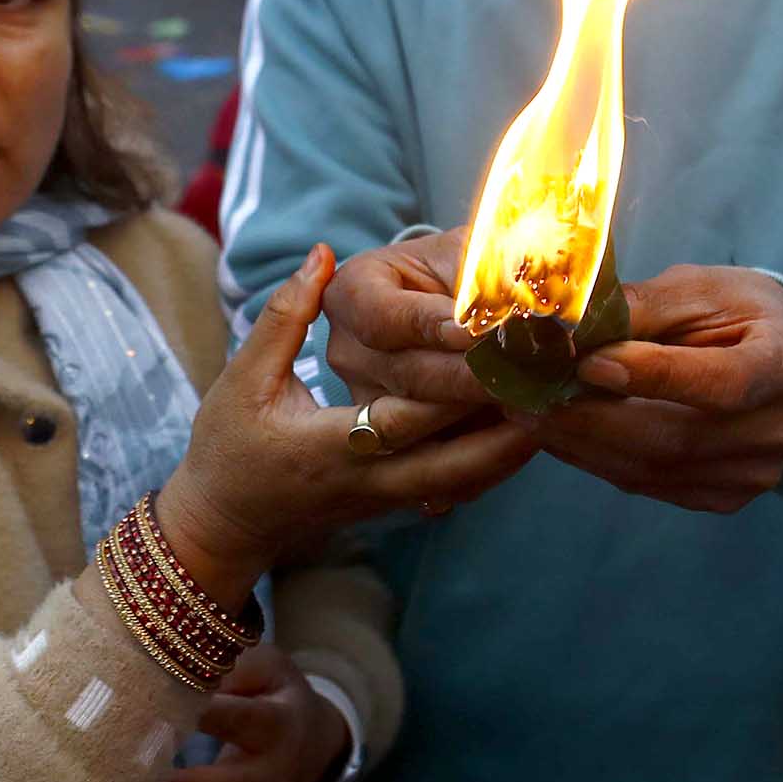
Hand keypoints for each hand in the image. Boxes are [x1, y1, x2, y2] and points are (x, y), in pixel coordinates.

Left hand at [151, 643, 348, 781]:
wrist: (311, 747)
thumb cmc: (278, 694)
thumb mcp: (268, 667)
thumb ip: (229, 667)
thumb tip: (181, 670)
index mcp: (278, 724)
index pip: (237, 719)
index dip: (201, 714)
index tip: (158, 705)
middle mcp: (268, 772)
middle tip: (133, 772)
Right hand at [156, 245, 538, 588]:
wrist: (223, 526)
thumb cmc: (227, 446)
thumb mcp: (243, 379)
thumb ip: (284, 316)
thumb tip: (321, 255)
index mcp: (328, 443)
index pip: (403, 411)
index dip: (451, 378)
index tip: (494, 342)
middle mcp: (367, 476)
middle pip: (454, 451)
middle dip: (507, 415)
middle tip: (556, 373)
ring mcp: (387, 497)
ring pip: (466, 476)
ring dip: (513, 442)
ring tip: (559, 398)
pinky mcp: (398, 503)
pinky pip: (458, 485)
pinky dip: (495, 463)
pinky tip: (530, 430)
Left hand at [528, 264, 782, 513]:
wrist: (774, 356)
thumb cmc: (734, 310)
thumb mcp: (698, 288)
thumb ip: (642, 306)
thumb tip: (570, 326)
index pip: (724, 382)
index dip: (655, 376)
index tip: (589, 362)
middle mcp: (780, 429)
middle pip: (679, 437)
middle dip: (594, 418)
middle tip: (529, 397)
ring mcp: (754, 473)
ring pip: (655, 468)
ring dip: (583, 444)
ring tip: (529, 414)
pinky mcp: (723, 496)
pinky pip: (649, 485)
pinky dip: (597, 460)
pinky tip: (561, 434)